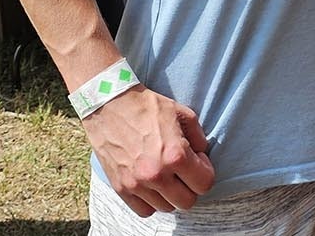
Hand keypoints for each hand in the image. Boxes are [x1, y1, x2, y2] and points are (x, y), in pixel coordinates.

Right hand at [84, 87, 215, 215]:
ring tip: (166, 175)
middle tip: (183, 171)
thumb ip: (199, 137)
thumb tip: (202, 155)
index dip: (205, 171)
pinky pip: (144, 210)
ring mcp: (137, 184)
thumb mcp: (182, 113)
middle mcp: (156, 174)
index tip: (198, 161)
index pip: (205, 183)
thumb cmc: (146, 106)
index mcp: (175, 155)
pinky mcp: (121, 188)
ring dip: (170, 194)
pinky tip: (151, 185)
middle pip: (187, 202)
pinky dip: (151, 201)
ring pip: (166, 207)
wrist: (109, 104)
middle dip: (191, 186)